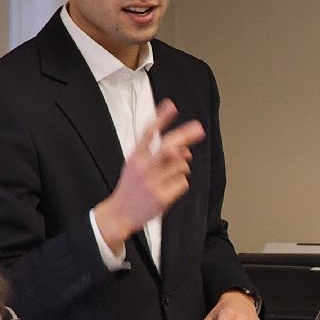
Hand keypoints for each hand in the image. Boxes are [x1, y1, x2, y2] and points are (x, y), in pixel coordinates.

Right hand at [94, 100, 205, 252]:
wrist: (120, 213)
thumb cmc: (132, 186)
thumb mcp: (137, 165)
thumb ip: (159, 155)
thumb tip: (186, 149)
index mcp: (135, 157)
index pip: (148, 133)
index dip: (161, 118)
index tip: (171, 106)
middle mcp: (143, 168)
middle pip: (167, 147)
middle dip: (185, 136)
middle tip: (199, 128)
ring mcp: (152, 183)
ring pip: (181, 166)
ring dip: (182, 168)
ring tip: (168, 176)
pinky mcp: (162, 197)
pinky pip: (183, 182)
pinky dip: (181, 183)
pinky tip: (169, 189)